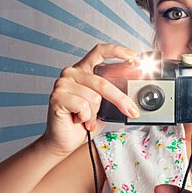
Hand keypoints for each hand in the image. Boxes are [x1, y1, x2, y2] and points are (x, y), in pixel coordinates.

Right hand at [39, 43, 140, 157]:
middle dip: (120, 99)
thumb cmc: (84, 122)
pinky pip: (83, 106)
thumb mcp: (104, 105)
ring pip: (94, 96)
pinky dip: (85, 117)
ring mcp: (62, 83)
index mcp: (84, 69)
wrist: (64, 141)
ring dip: (95, 113)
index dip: (117, 51)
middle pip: (102, 81)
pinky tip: (78, 119)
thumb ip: (113, 94)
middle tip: (132, 110)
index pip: (100, 51)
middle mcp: (72, 72)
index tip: (134, 56)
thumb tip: (133, 92)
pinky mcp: (57, 96)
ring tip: (86, 118)